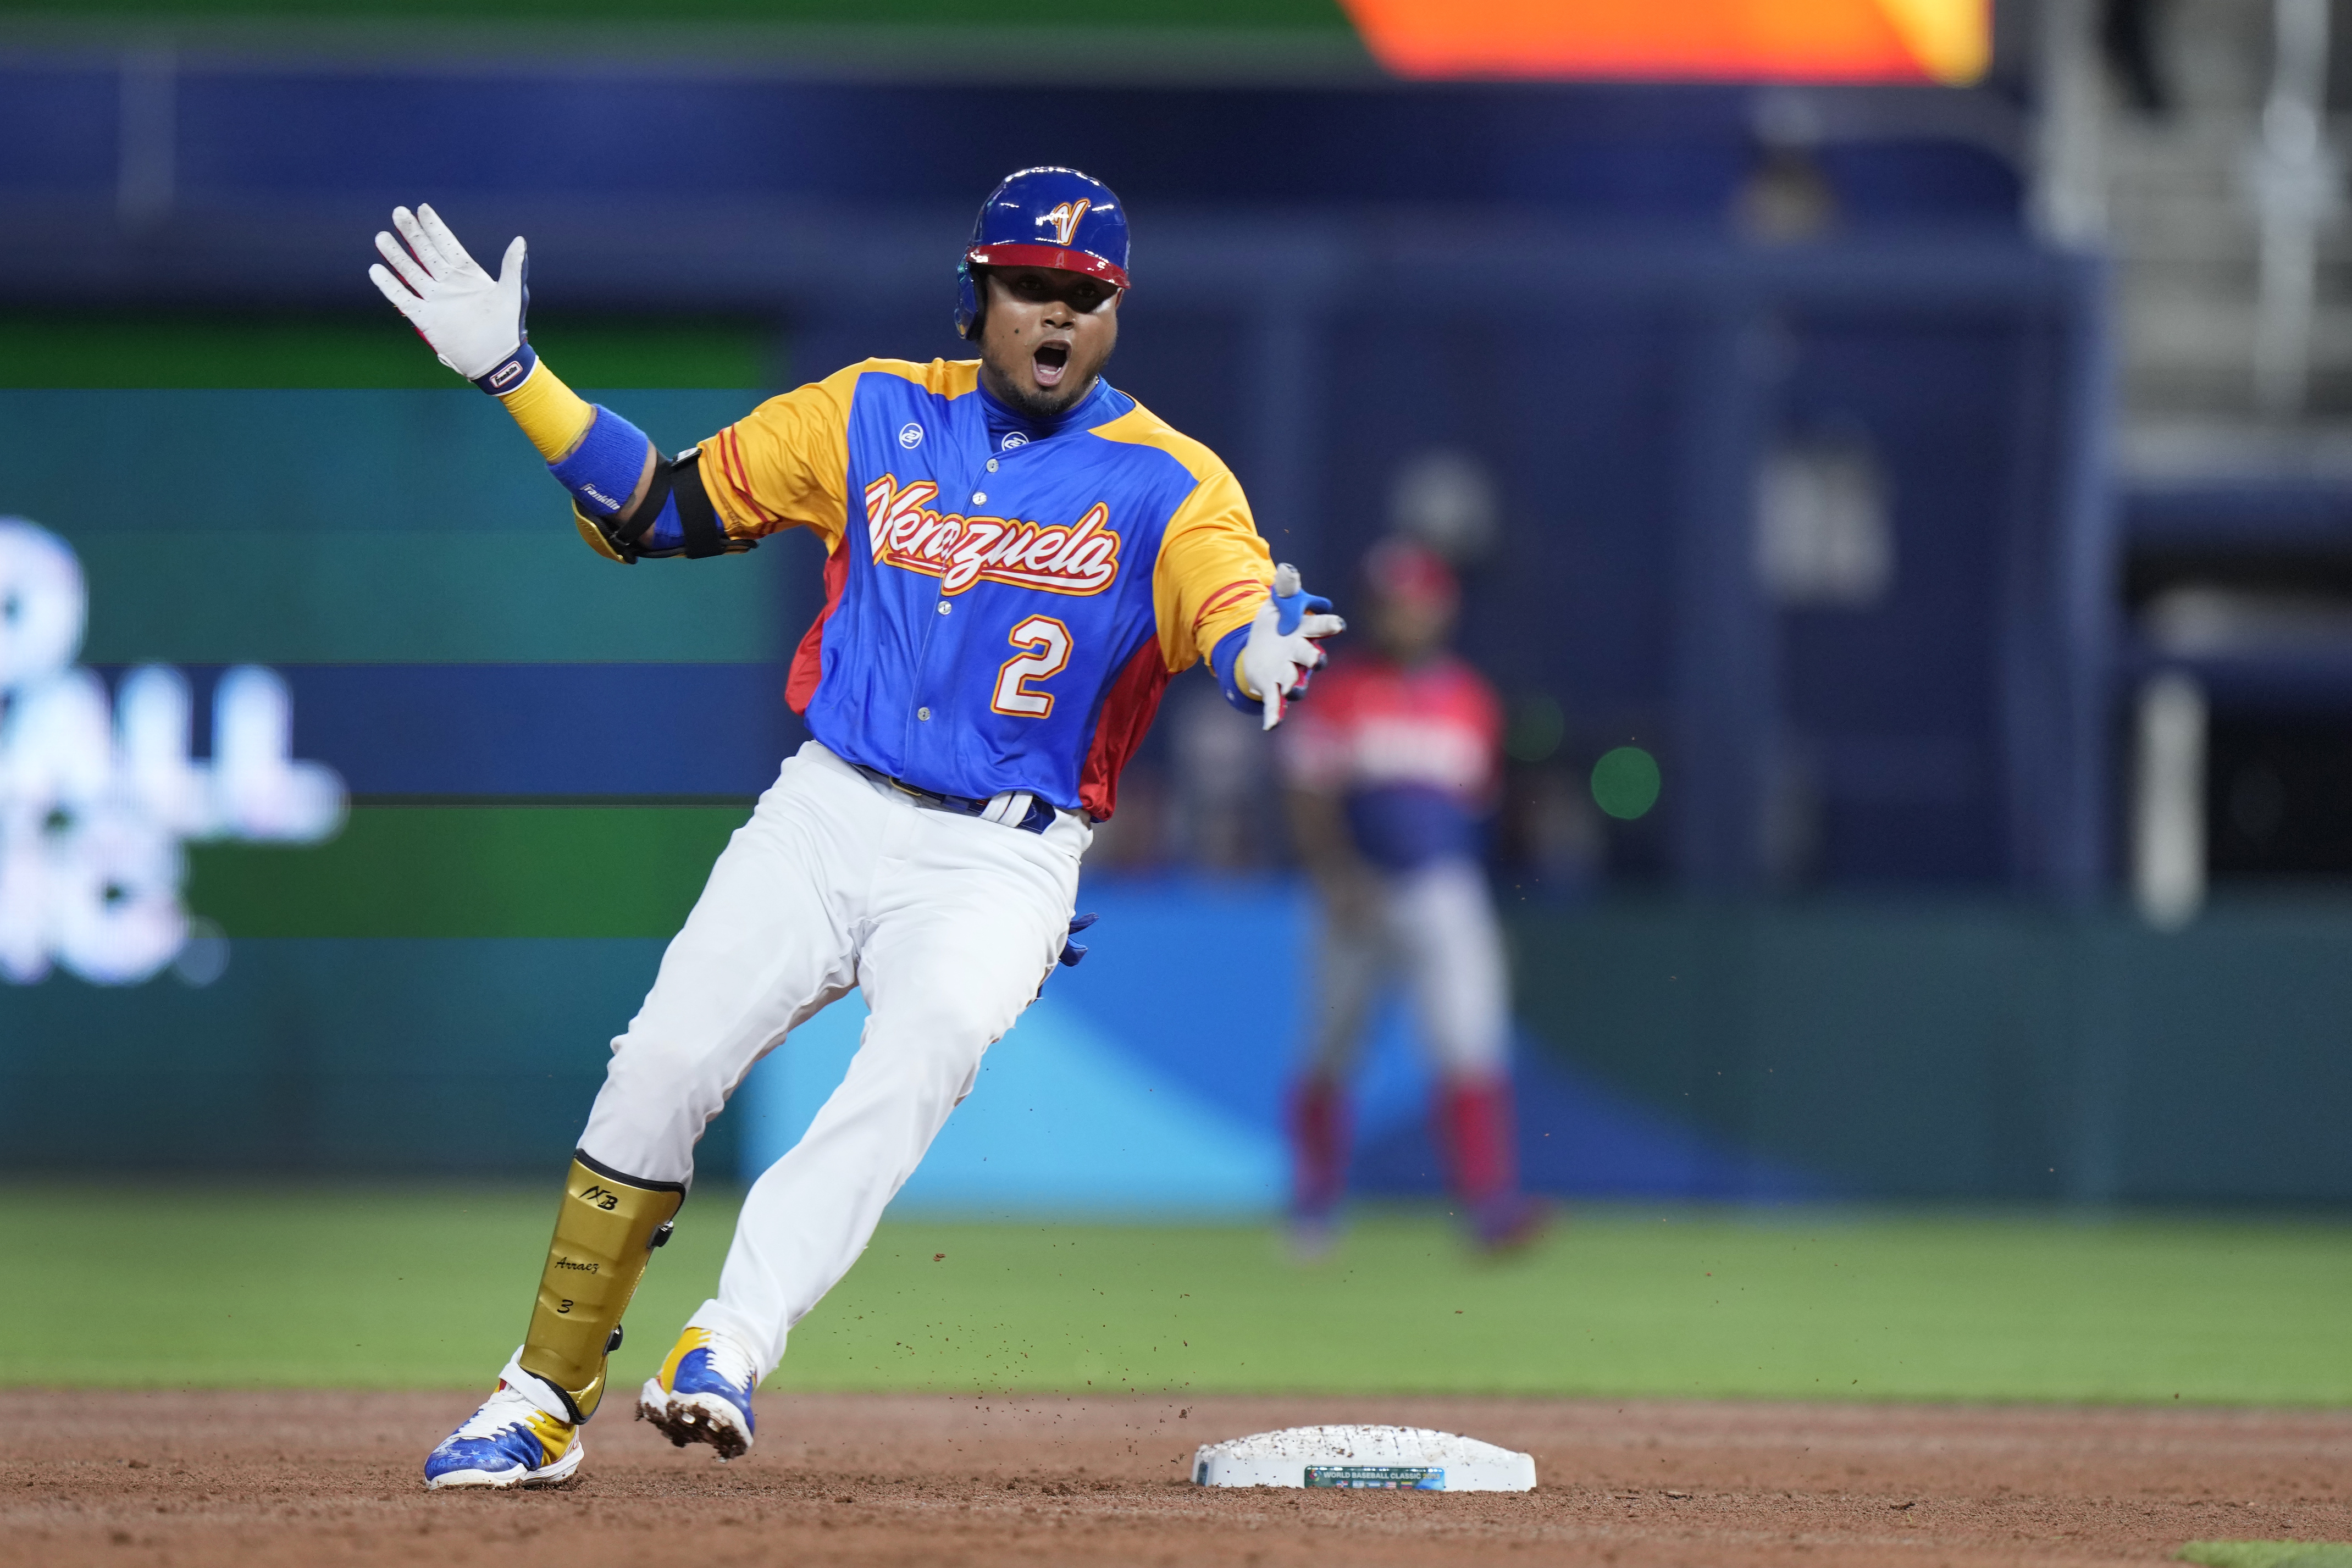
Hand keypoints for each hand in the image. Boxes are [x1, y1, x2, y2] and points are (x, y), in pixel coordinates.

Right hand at [367, 204, 528, 383]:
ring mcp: (435, 300)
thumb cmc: (509, 328)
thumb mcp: (514, 294)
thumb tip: (520, 241)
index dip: (435, 227)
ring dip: (396, 255)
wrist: (498, 360)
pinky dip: (389, 285)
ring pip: (411, 272)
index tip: (422, 208)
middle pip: (425, 253)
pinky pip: (403, 298)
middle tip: (398, 212)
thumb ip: (513, 267)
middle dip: (412, 233)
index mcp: (468, 275)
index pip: (447, 245)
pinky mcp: (425, 319)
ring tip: (381, 237)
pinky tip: (375, 270)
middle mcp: (449, 284)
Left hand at [1239, 563, 1344, 729]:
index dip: (1329, 626)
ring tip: (1290, 690)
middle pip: (1312, 657)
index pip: (1323, 627)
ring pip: (1296, 683)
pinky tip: (1270, 726)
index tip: (1337, 624)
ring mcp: (1289, 673)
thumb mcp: (1277, 604)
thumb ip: (1285, 590)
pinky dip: (1274, 715)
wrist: (1258, 647)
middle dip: (1313, 658)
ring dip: (1294, 686)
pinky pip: (1276, 704)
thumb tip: (1287, 570)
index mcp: (1306, 631)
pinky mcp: (1273, 688)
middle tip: (1315, 659)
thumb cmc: (1276, 624)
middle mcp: (1302, 655)